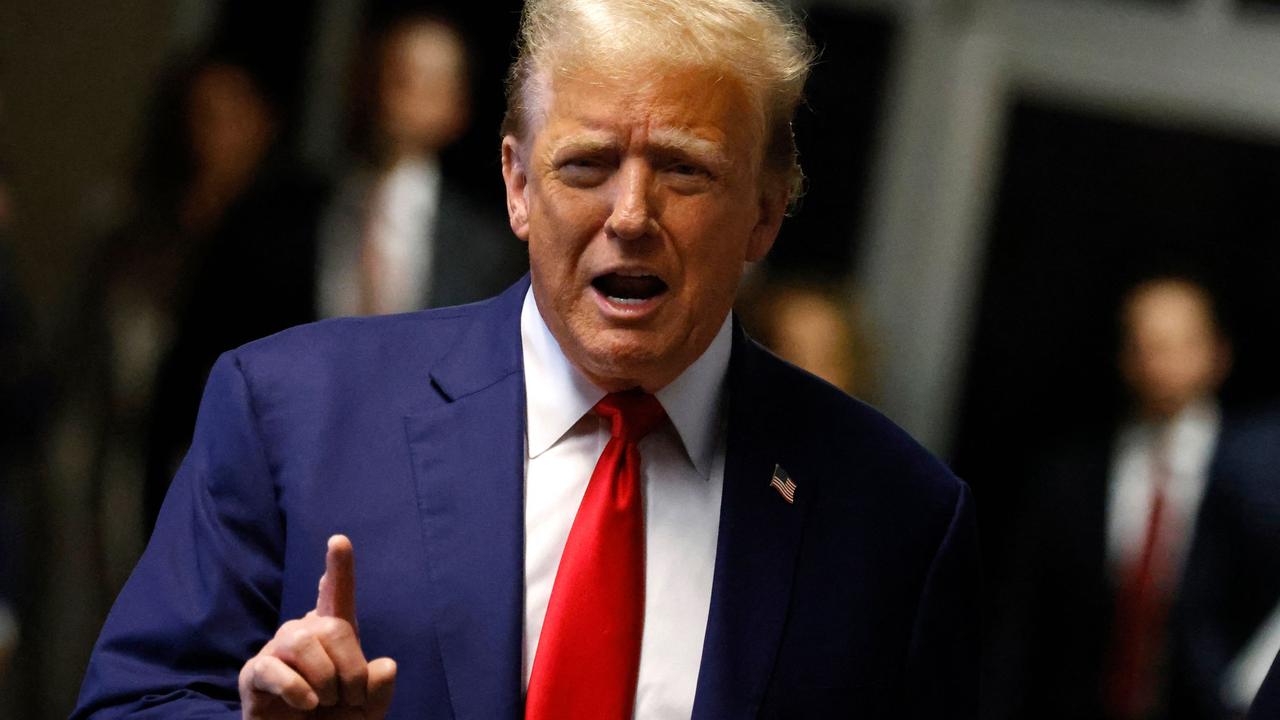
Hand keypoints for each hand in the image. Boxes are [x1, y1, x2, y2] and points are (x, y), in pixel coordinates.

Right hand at [239, 535, 396, 718]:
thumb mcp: (366, 709)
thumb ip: (379, 689)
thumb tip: (385, 664)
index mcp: (333, 637)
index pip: (337, 596)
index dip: (339, 569)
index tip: (339, 541)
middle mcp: (303, 636)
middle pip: (332, 626)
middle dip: (350, 668)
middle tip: (348, 698)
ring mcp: (275, 653)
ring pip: (302, 640)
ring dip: (324, 677)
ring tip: (325, 702)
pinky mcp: (253, 676)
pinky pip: (271, 667)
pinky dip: (295, 687)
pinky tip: (308, 704)